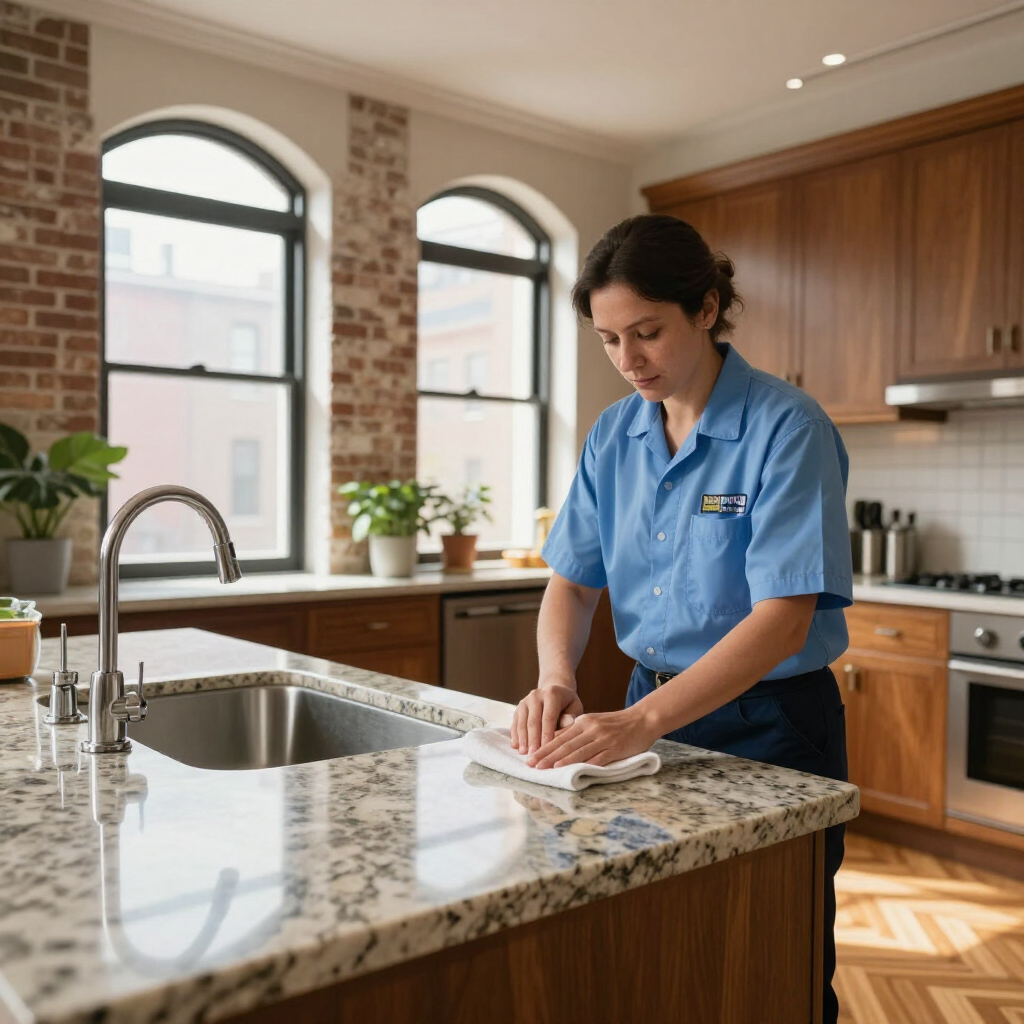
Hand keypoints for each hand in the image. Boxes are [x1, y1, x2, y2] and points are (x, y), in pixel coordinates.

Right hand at [511, 682, 583, 754]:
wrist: (555, 690)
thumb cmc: (568, 704)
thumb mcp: (575, 707)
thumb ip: (571, 716)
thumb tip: (567, 724)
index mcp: (552, 694)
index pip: (549, 717)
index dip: (547, 734)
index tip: (547, 749)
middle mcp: (536, 695)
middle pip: (533, 720)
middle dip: (533, 739)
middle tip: (534, 755)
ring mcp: (525, 701)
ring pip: (522, 722)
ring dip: (523, 739)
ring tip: (524, 753)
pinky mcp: (518, 707)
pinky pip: (515, 722)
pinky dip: (515, 735)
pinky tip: (516, 746)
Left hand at [526, 704, 659, 768]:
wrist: (643, 719)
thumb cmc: (617, 723)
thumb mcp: (594, 722)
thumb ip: (577, 731)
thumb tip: (557, 741)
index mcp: (584, 721)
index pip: (559, 736)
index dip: (544, 747)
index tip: (531, 757)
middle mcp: (590, 728)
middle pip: (565, 744)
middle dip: (546, 755)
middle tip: (532, 765)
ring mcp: (603, 739)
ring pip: (578, 751)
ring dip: (561, 760)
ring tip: (547, 768)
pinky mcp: (614, 748)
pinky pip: (597, 757)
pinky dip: (583, 764)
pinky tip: (573, 770)